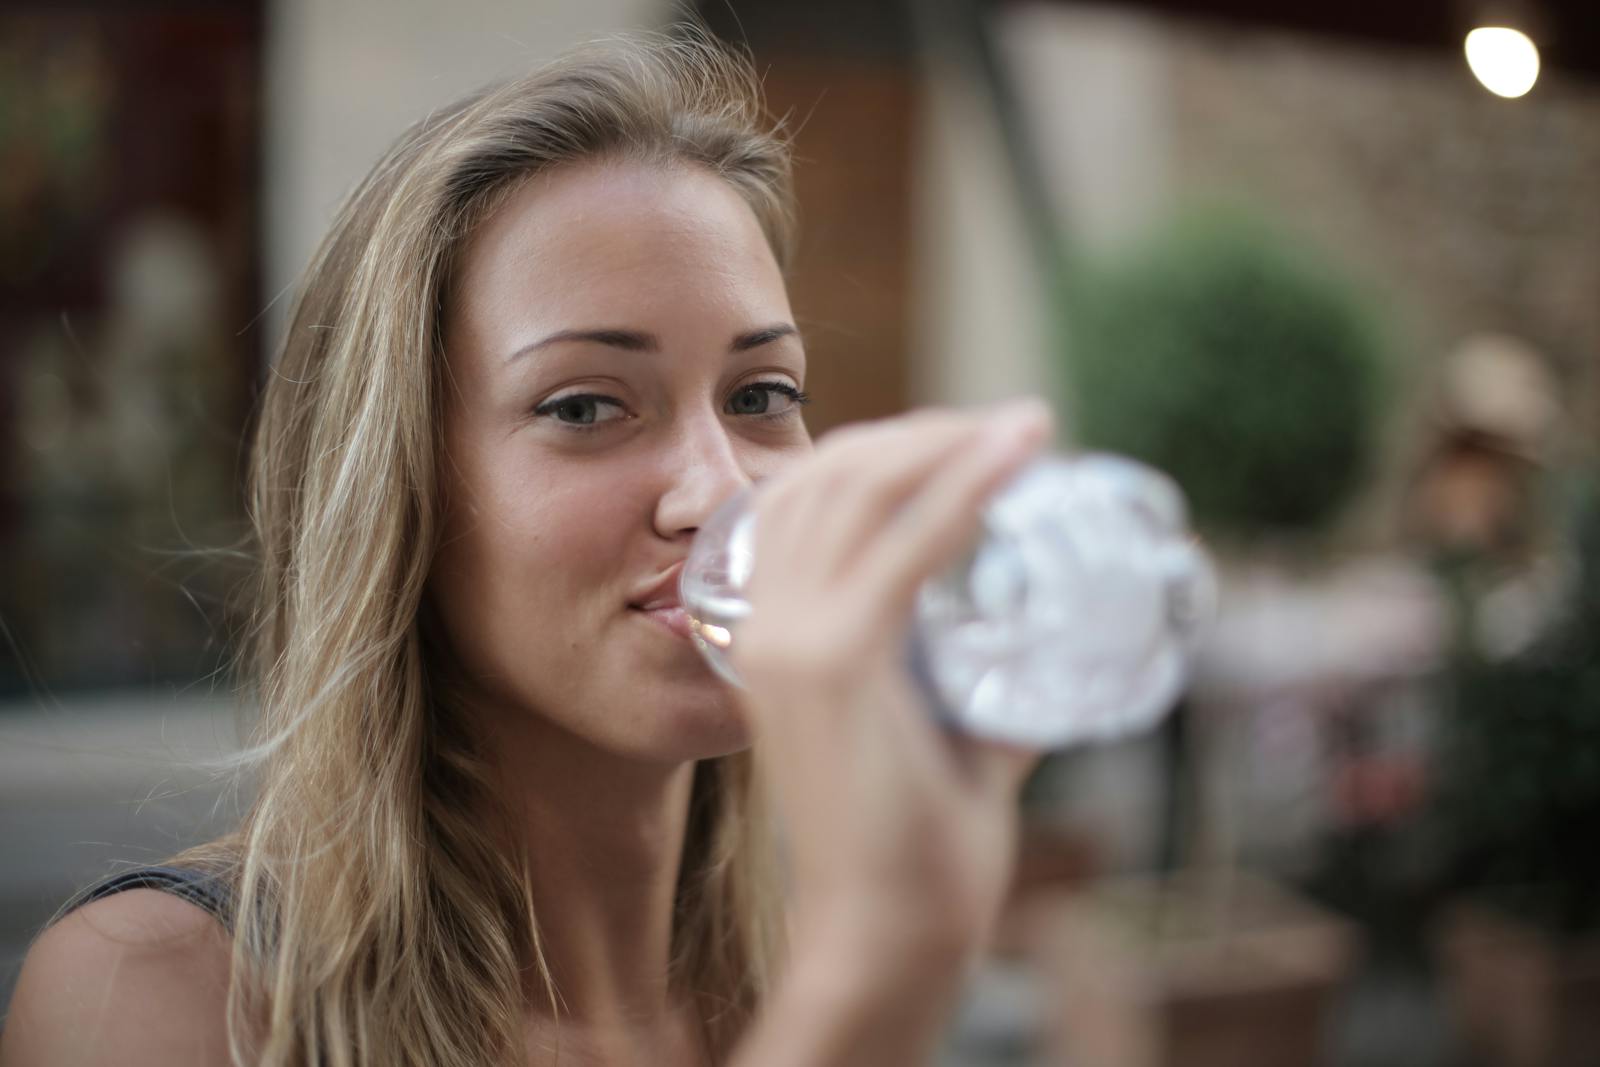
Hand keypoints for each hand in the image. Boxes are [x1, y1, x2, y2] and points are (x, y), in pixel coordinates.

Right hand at [731, 399, 1053, 967]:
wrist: (886, 929)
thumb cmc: (915, 843)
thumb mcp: (935, 726)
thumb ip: (971, 675)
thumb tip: (1047, 635)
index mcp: (768, 632)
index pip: (804, 500)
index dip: (881, 450)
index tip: (964, 439)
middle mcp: (765, 623)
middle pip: (831, 477)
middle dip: (920, 433)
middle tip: (1004, 428)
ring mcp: (790, 638)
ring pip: (860, 492)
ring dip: (947, 444)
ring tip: (1021, 430)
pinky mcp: (836, 661)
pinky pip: (905, 549)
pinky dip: (965, 489)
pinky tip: (1016, 456)